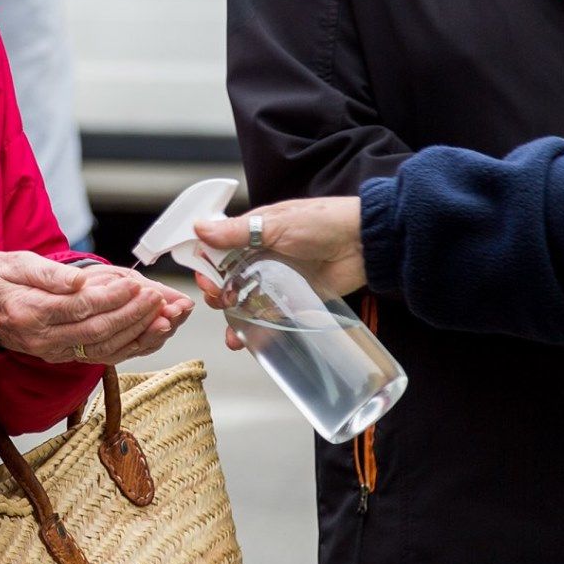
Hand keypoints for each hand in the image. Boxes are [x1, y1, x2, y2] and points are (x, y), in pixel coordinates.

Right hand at [0, 252, 192, 365]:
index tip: (136, 283)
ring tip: (163, 318)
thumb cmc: (2, 277)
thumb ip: (49, 274)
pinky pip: (100, 356)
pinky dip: (128, 347)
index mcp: (32, 312)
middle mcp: (43, 338)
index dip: (111, 297)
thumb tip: (78, 282)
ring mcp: (53, 351)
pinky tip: (149, 335)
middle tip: (158, 299)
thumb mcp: (19, 264)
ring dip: (137, 334)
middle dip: (132, 316)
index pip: (80, 307)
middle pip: (97, 330)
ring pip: (103, 347)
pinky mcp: (62, 356)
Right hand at [194, 198, 365, 351]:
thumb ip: (237, 231)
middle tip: (218, 301)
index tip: (201, 277)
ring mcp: (276, 280)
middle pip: (227, 279)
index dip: (205, 264)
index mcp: (253, 233)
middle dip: (217, 294)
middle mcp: (260, 257)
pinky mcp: (293, 299)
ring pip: (245, 302)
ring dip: (232, 318)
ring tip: (232, 331)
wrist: (364, 243)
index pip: (218, 249)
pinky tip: (247, 341)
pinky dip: (256, 330)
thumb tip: (199, 228)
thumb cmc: (322, 222)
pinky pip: (269, 317)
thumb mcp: (276, 224)